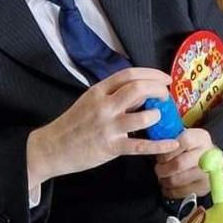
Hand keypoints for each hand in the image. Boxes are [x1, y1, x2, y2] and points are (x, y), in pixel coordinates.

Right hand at [26, 68, 179, 189]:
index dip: (152, 74)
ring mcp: (108, 127)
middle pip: (138, 89)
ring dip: (157, 116)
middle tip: (165, 97)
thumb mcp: (90, 101)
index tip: (165, 78)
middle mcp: (104, 106)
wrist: (51, 148)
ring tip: (159, 118)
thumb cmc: (73, 124)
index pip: (129, 74)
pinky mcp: (110, 147)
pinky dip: (159, 145)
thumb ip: (114, 94)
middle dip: (158, 90)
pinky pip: (140, 146)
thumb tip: (142, 91)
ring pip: (142, 117)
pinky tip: (171, 144)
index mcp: (99, 91)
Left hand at [154, 127, 214, 198]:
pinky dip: (169, 190)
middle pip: (178, 164)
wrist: (210, 161)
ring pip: (175, 180)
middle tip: (159, 168)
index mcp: (201, 138)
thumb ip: (170, 139)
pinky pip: (178, 192)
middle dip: (162, 168)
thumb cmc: (190, 149)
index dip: (167, 151)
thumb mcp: (183, 137)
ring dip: (164, 180)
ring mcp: (207, 173)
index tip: (161, 156)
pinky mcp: (203, 188)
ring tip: (164, 176)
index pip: (183, 142)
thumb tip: (155, 144)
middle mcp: (207, 155)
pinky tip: (169, 185)